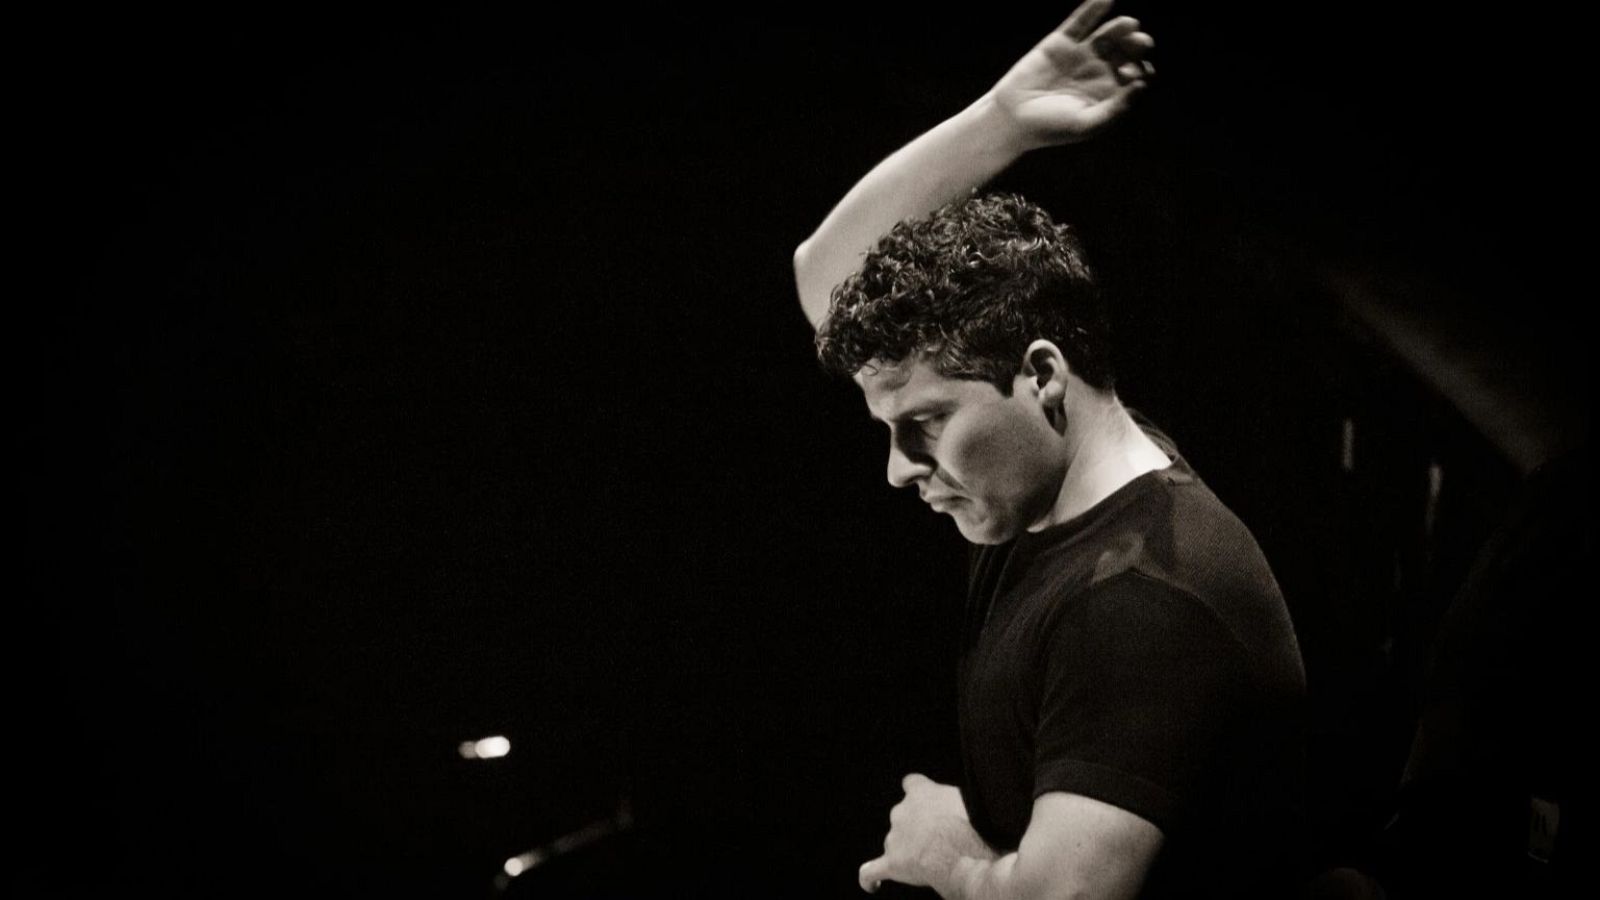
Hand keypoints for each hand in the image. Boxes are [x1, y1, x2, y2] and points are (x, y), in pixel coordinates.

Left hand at [859, 774, 996, 893]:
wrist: (961, 850)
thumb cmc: (972, 825)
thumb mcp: (968, 801)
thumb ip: (953, 802)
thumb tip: (958, 811)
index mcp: (921, 792)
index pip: (912, 784)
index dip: (918, 794)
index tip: (926, 803)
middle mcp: (901, 811)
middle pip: (902, 816)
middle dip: (916, 828)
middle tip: (941, 841)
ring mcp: (894, 838)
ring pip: (894, 844)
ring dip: (907, 852)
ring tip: (932, 863)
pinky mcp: (892, 863)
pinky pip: (871, 872)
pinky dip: (869, 879)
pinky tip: (872, 886)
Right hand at [990, 0, 1155, 149]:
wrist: (1013, 117)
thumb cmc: (1051, 128)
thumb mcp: (1087, 124)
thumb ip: (1116, 108)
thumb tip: (1142, 84)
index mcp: (1108, 92)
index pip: (1135, 75)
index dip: (1142, 70)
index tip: (1138, 73)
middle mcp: (1098, 70)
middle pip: (1126, 51)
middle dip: (1137, 45)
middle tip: (1142, 43)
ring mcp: (1080, 54)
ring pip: (1108, 34)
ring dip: (1121, 27)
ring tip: (1130, 25)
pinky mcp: (1061, 41)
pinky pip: (1081, 21)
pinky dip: (1093, 8)